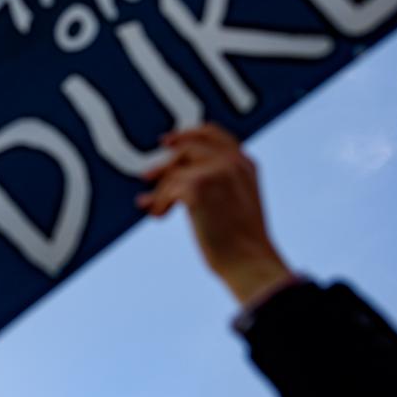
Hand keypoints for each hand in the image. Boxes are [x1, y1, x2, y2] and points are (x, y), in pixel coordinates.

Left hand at [136, 124, 291, 305]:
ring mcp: (215, 171)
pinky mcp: (198, 186)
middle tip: (146, 176)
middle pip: (187, 149)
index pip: (213, 133)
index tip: (168, 142)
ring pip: (174, 172)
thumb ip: (218, 182)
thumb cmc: (242, 243)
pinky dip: (159, 203)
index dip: (188, 134)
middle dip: (164, 163)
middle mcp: (232, 162)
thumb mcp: (237, 202)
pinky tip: (160, 216)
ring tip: (153, 207)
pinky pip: (168, 189)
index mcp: (245, 164)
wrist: (250, 262)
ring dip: (160, 191)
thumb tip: (177, 176)